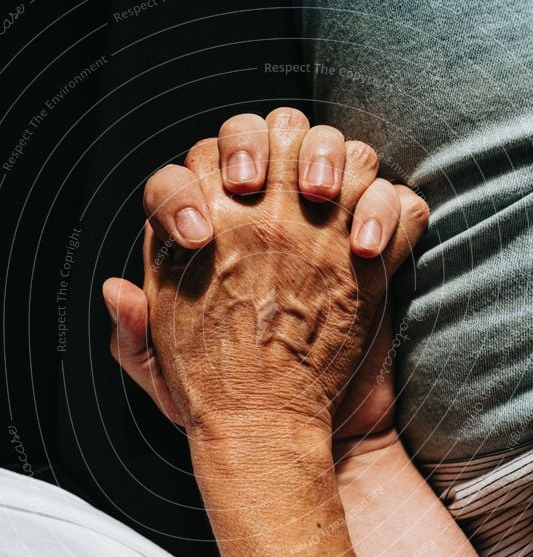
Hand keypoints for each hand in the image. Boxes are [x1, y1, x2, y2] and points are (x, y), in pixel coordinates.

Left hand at [104, 109, 427, 435]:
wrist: (289, 425)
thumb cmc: (224, 396)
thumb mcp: (165, 375)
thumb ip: (135, 336)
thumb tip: (116, 289)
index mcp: (208, 231)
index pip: (185, 173)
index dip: (180, 190)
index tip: (195, 238)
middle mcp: (264, 215)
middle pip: (261, 131)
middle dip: (254, 143)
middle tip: (251, 186)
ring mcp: (324, 225)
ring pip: (330, 146)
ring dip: (326, 154)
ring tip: (316, 196)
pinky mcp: (377, 251)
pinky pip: (395, 201)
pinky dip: (386, 209)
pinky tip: (365, 251)